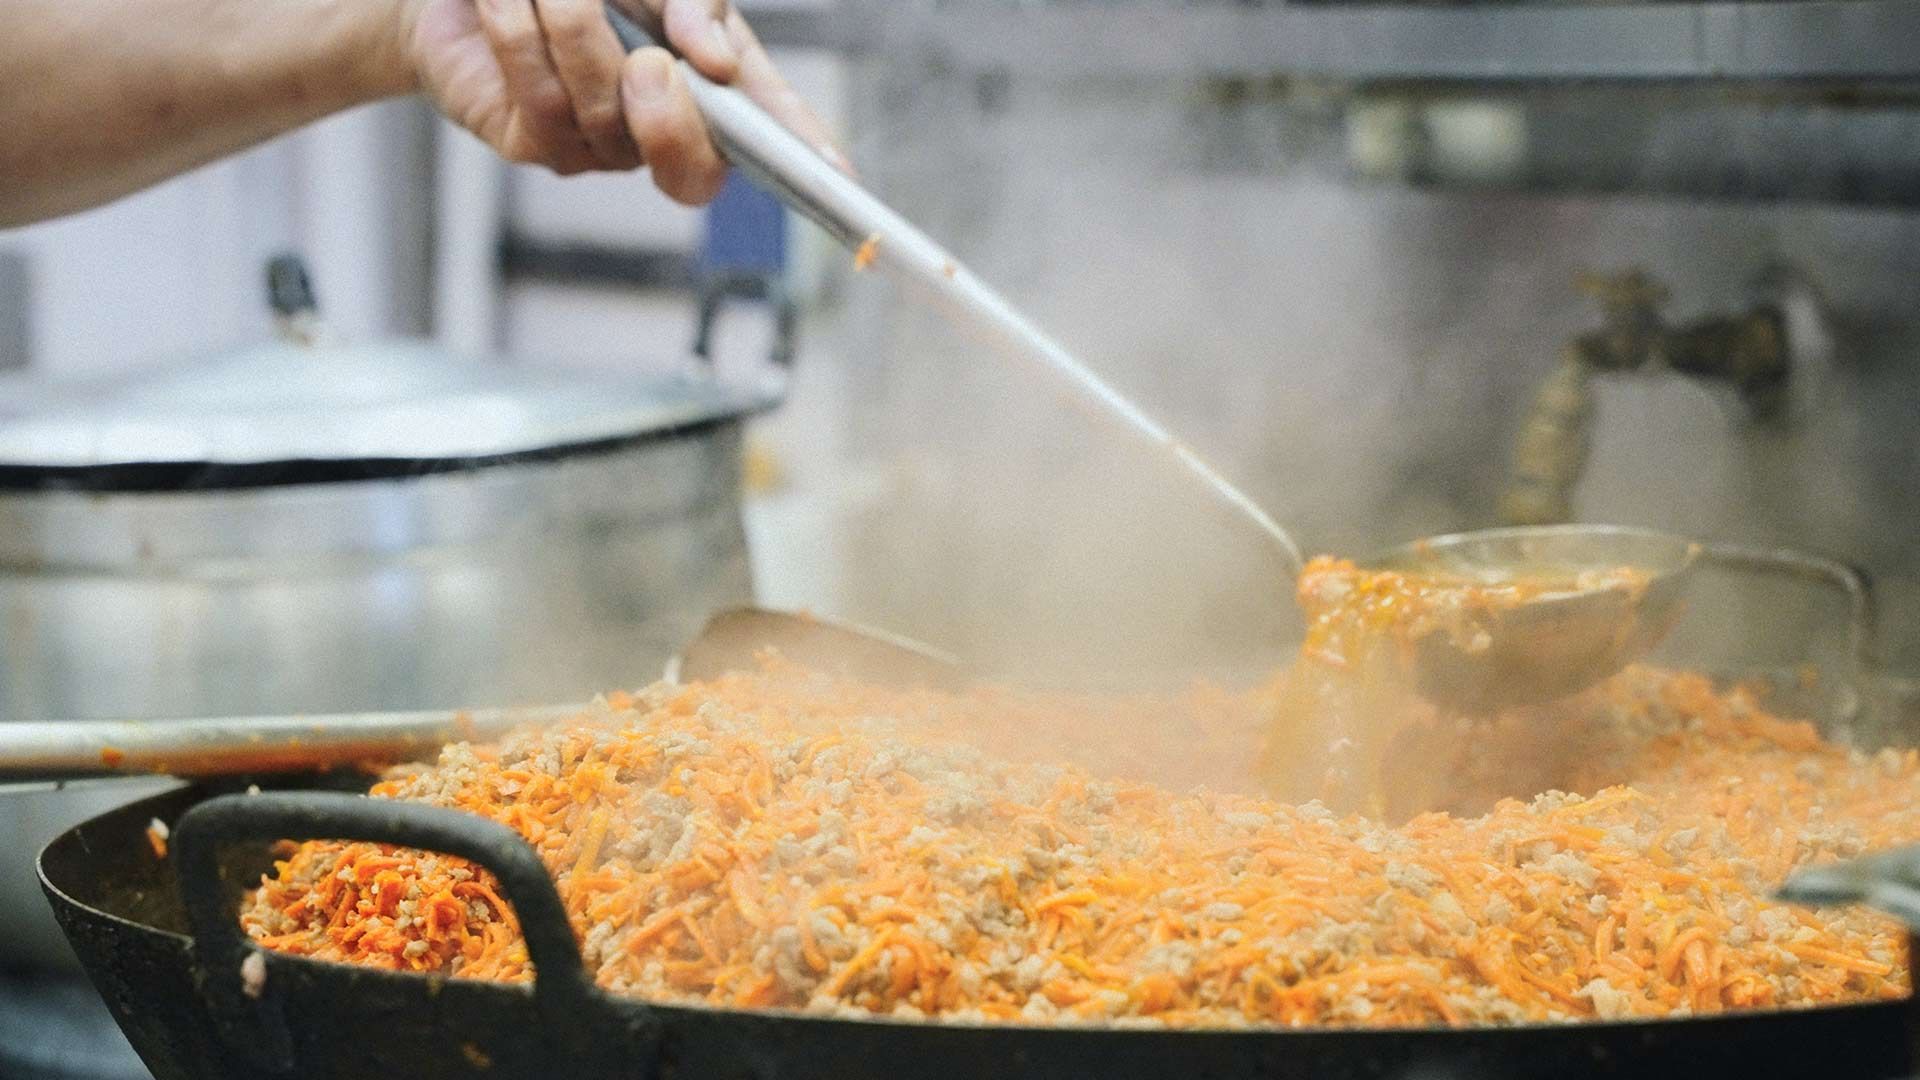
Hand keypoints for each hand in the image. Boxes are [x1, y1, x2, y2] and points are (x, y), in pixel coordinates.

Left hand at [402, 0, 842, 204]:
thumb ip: (696, 4)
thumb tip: (716, 61)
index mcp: (710, 78)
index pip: (770, 130)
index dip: (804, 157)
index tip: (839, 178)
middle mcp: (662, 125)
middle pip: (694, 174)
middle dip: (670, 120)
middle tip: (648, 62)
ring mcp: (600, 143)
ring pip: (603, 111)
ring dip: (572, 24)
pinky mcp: (533, 142)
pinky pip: (543, 103)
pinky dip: (520, 32)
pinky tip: (507, 3)